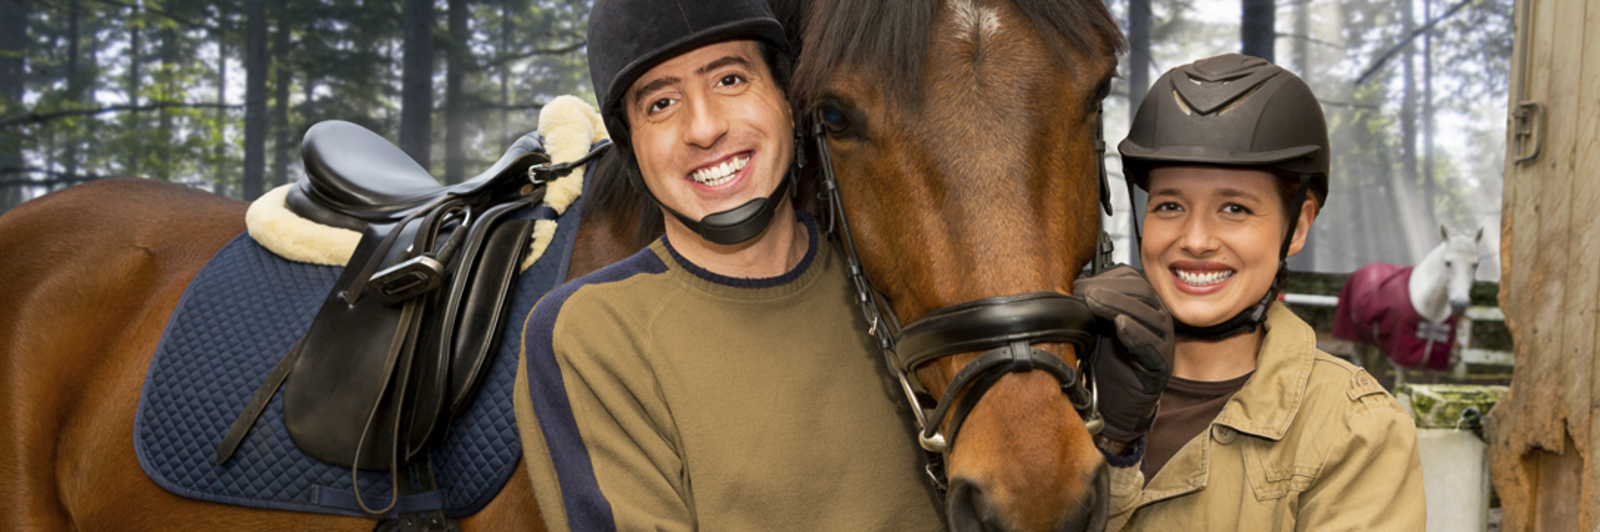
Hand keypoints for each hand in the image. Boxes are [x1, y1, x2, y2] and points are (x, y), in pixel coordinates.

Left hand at [1073, 265, 1174, 448]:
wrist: (1114, 401)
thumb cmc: (1106, 361)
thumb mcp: (1093, 326)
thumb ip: (1088, 305)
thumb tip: (1072, 282)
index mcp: (1143, 306)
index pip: (1132, 281)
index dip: (1107, 279)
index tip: (1081, 283)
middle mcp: (1157, 319)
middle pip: (1142, 294)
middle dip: (1111, 290)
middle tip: (1085, 293)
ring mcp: (1163, 342)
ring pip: (1149, 316)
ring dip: (1119, 306)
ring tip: (1095, 302)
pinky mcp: (1161, 365)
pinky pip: (1152, 346)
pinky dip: (1136, 333)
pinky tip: (1120, 325)